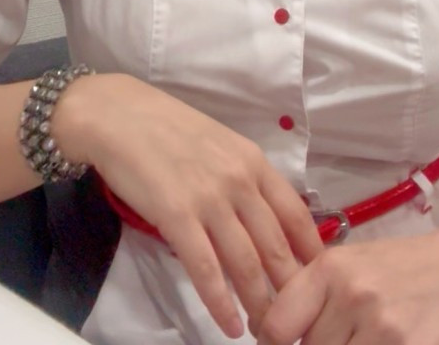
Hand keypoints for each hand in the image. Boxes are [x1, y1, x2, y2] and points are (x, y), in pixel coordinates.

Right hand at [54, 73, 322, 338]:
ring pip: (246, 264)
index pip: (296, 215)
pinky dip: (221, 303)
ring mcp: (210, 198)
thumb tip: (263, 220)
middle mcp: (240, 181)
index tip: (319, 283)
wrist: (119, 115)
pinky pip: (206, 269)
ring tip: (268, 332)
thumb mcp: (221, 145)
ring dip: (259, 305)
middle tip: (296, 322)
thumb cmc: (168, 128)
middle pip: (276, 246)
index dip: (310, 255)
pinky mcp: (177, 215)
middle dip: (291, 291)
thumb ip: (244, 179)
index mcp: (254, 162)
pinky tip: (230, 326)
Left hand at [252, 223, 438, 344]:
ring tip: (364, 337)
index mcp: (330, 267)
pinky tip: (387, 344)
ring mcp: (382, 324)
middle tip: (344, 335)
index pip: (276, 326)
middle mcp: (352, 292)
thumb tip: (272, 335)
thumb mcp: (352, 264)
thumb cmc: (401, 267)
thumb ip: (313, 297)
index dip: (274, 344)